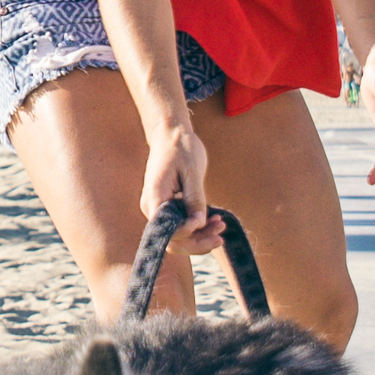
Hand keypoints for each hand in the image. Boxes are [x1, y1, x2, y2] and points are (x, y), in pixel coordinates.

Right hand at [118, 113, 214, 317]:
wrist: (171, 133)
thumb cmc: (181, 147)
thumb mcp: (192, 171)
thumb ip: (195, 199)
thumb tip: (198, 223)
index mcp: (154, 198)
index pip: (168, 232)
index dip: (188, 233)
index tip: (207, 222)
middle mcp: (153, 208)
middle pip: (173, 240)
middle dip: (197, 242)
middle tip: (220, 237)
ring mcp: (159, 208)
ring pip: (179, 234)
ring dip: (201, 235)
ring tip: (221, 225)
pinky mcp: (168, 206)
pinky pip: (182, 223)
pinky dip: (198, 226)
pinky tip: (216, 220)